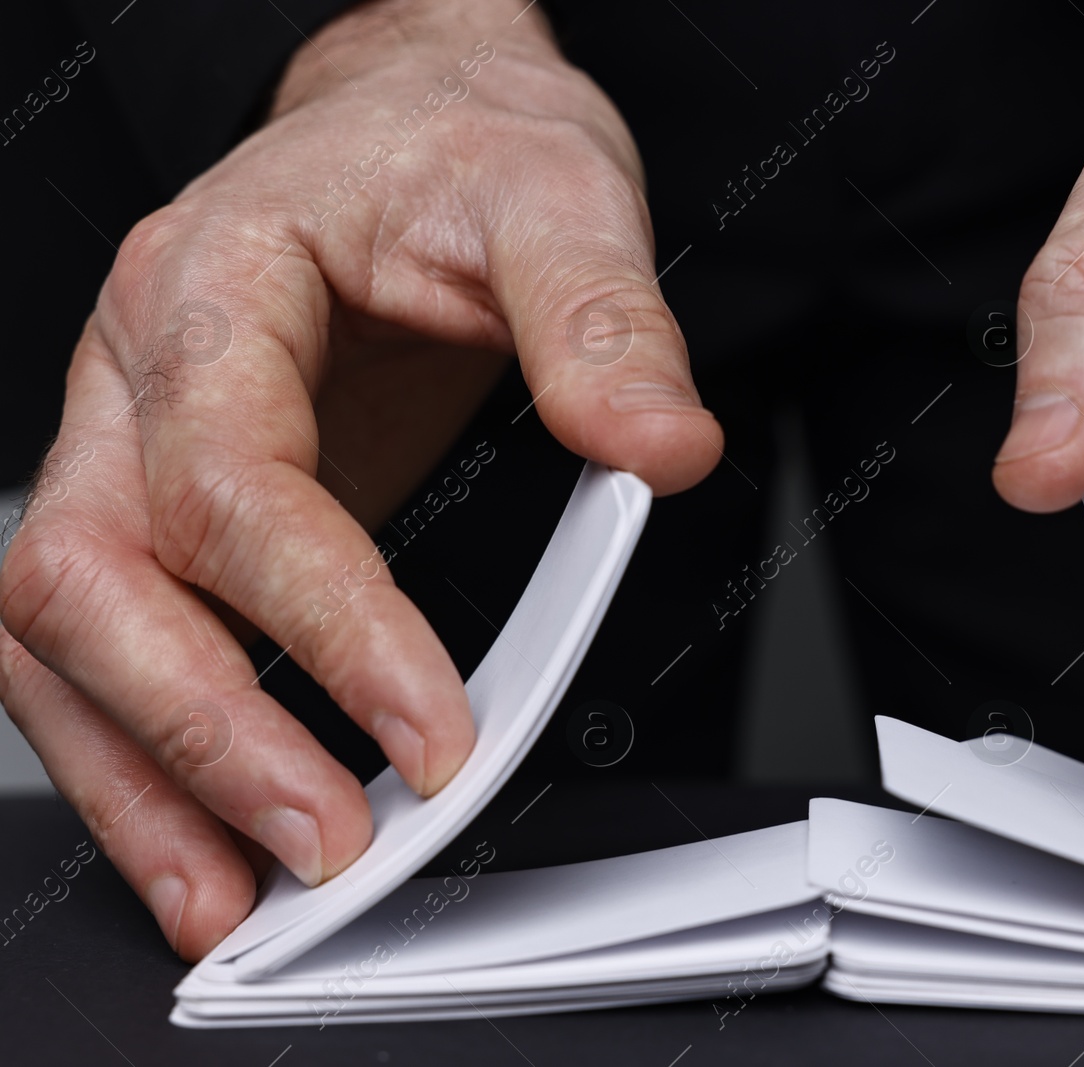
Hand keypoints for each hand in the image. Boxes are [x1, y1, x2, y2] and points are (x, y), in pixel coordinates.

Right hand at [0, 0, 719, 959]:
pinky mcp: (170, 500)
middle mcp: (137, 371)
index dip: (325, 623)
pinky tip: (212, 829)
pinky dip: (148, 748)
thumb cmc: (457, 143)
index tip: (429, 729)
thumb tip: (658, 446)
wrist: (411, 114)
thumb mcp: (553, 194)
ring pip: (59, 631)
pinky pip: (106, 639)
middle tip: (322, 848)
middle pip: (90, 577)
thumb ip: (603, 322)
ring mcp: (134, 440)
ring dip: (140, 777)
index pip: (232, 483)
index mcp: (209, 285)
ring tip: (233, 897)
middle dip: (199, 733)